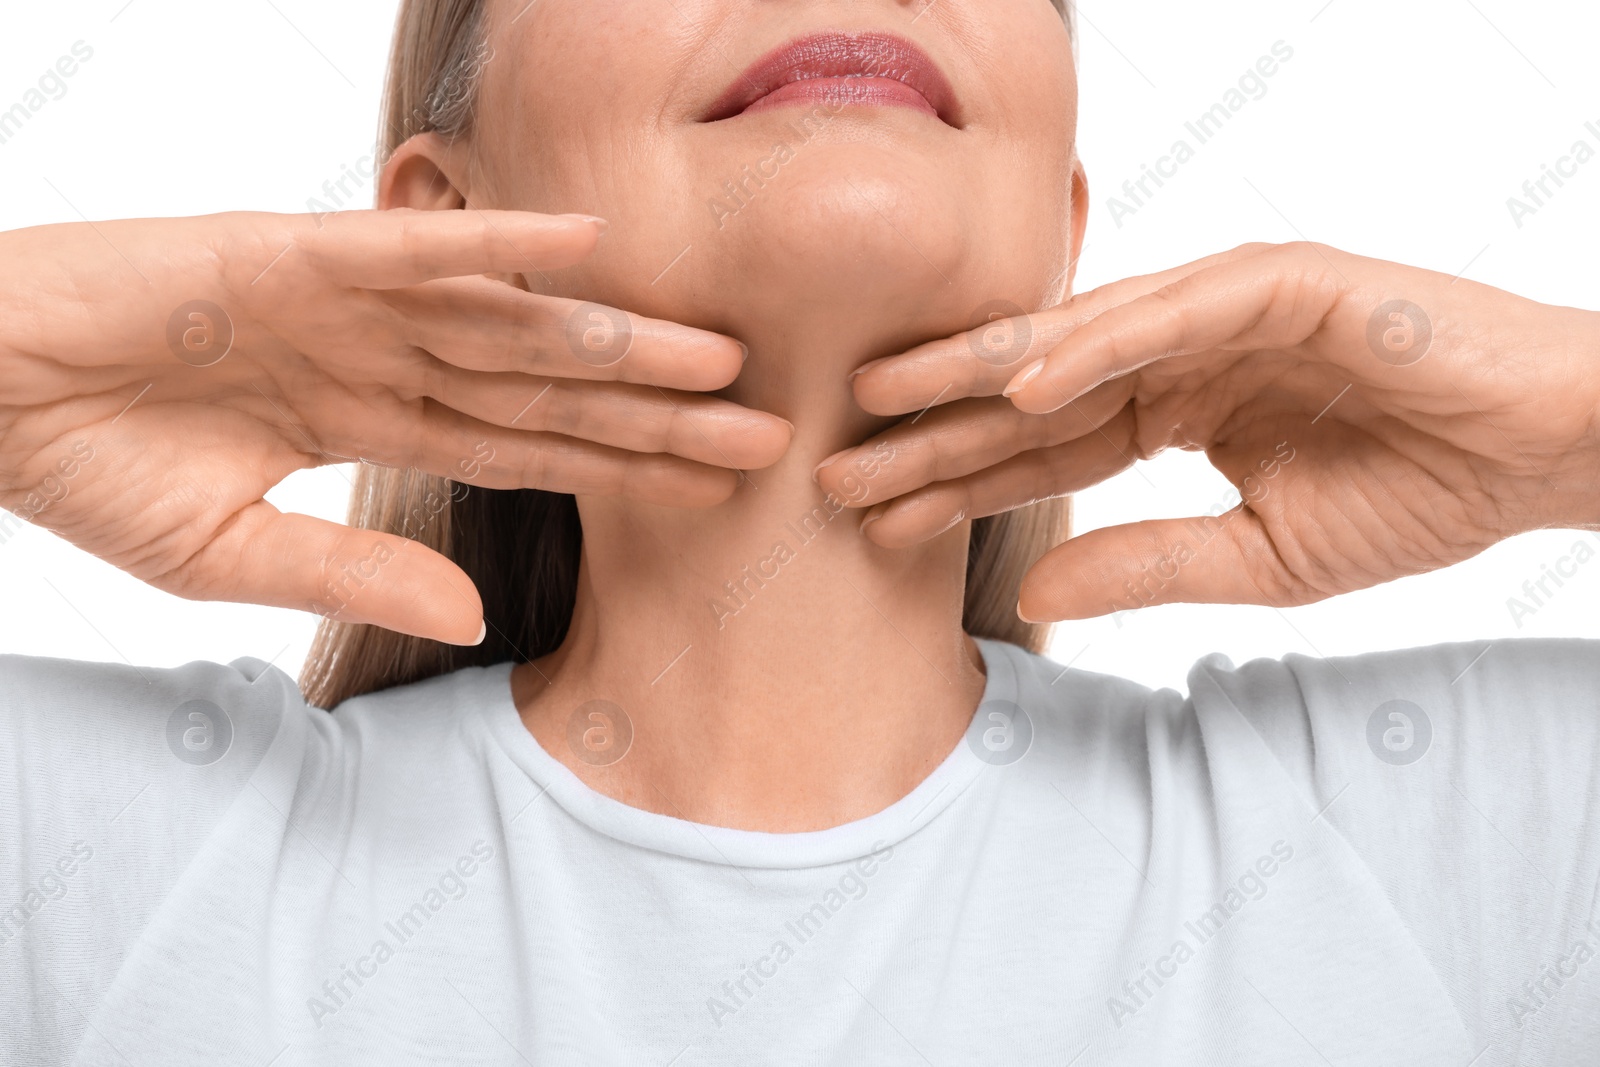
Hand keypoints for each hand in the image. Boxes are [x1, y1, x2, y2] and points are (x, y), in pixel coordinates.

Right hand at [0, 209, 789, 643]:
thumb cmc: (90, 466)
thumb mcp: (234, 553)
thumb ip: (356, 574)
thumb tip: (476, 618)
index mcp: (370, 423)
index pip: (527, 448)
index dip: (623, 465)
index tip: (711, 487)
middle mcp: (382, 357)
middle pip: (546, 388)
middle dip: (654, 409)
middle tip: (764, 425)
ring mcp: (347, 304)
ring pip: (509, 323)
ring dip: (614, 338)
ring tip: (717, 357)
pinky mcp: (292, 254)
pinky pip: (418, 249)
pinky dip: (503, 247)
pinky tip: (592, 248)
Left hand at [820, 242, 1599, 620]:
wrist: (1542, 457)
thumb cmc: (1417, 497)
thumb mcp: (1257, 559)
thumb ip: (1146, 568)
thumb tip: (1036, 597)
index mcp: (1171, 411)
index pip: (1039, 450)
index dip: (954, 481)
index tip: (872, 515)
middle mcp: (1179, 351)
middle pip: (1031, 391)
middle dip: (934, 423)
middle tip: (834, 453)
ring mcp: (1224, 309)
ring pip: (1079, 337)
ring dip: (980, 367)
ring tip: (884, 398)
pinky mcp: (1284, 282)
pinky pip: (1173, 313)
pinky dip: (1098, 341)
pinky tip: (1018, 383)